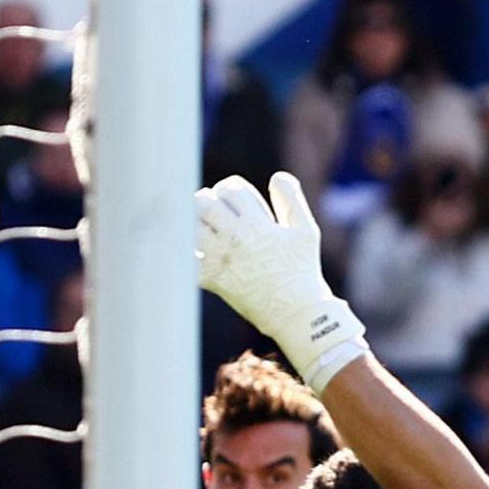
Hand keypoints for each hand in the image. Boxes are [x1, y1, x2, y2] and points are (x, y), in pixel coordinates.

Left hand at [195, 172, 362, 385]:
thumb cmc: (303, 270)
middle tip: (207, 207)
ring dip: (190, 222)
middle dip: (205, 200)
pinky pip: (185, 261)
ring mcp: (221, 259)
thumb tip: (278, 176)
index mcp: (256, 223)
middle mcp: (235, 238)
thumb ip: (292, 200)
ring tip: (197, 224)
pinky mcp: (213, 280)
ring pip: (189, 227)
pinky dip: (182, 252)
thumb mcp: (306, 231)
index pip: (230, 189)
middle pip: (203, 203)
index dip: (229, 188)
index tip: (231, 197)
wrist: (296, 313)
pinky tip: (186, 249)